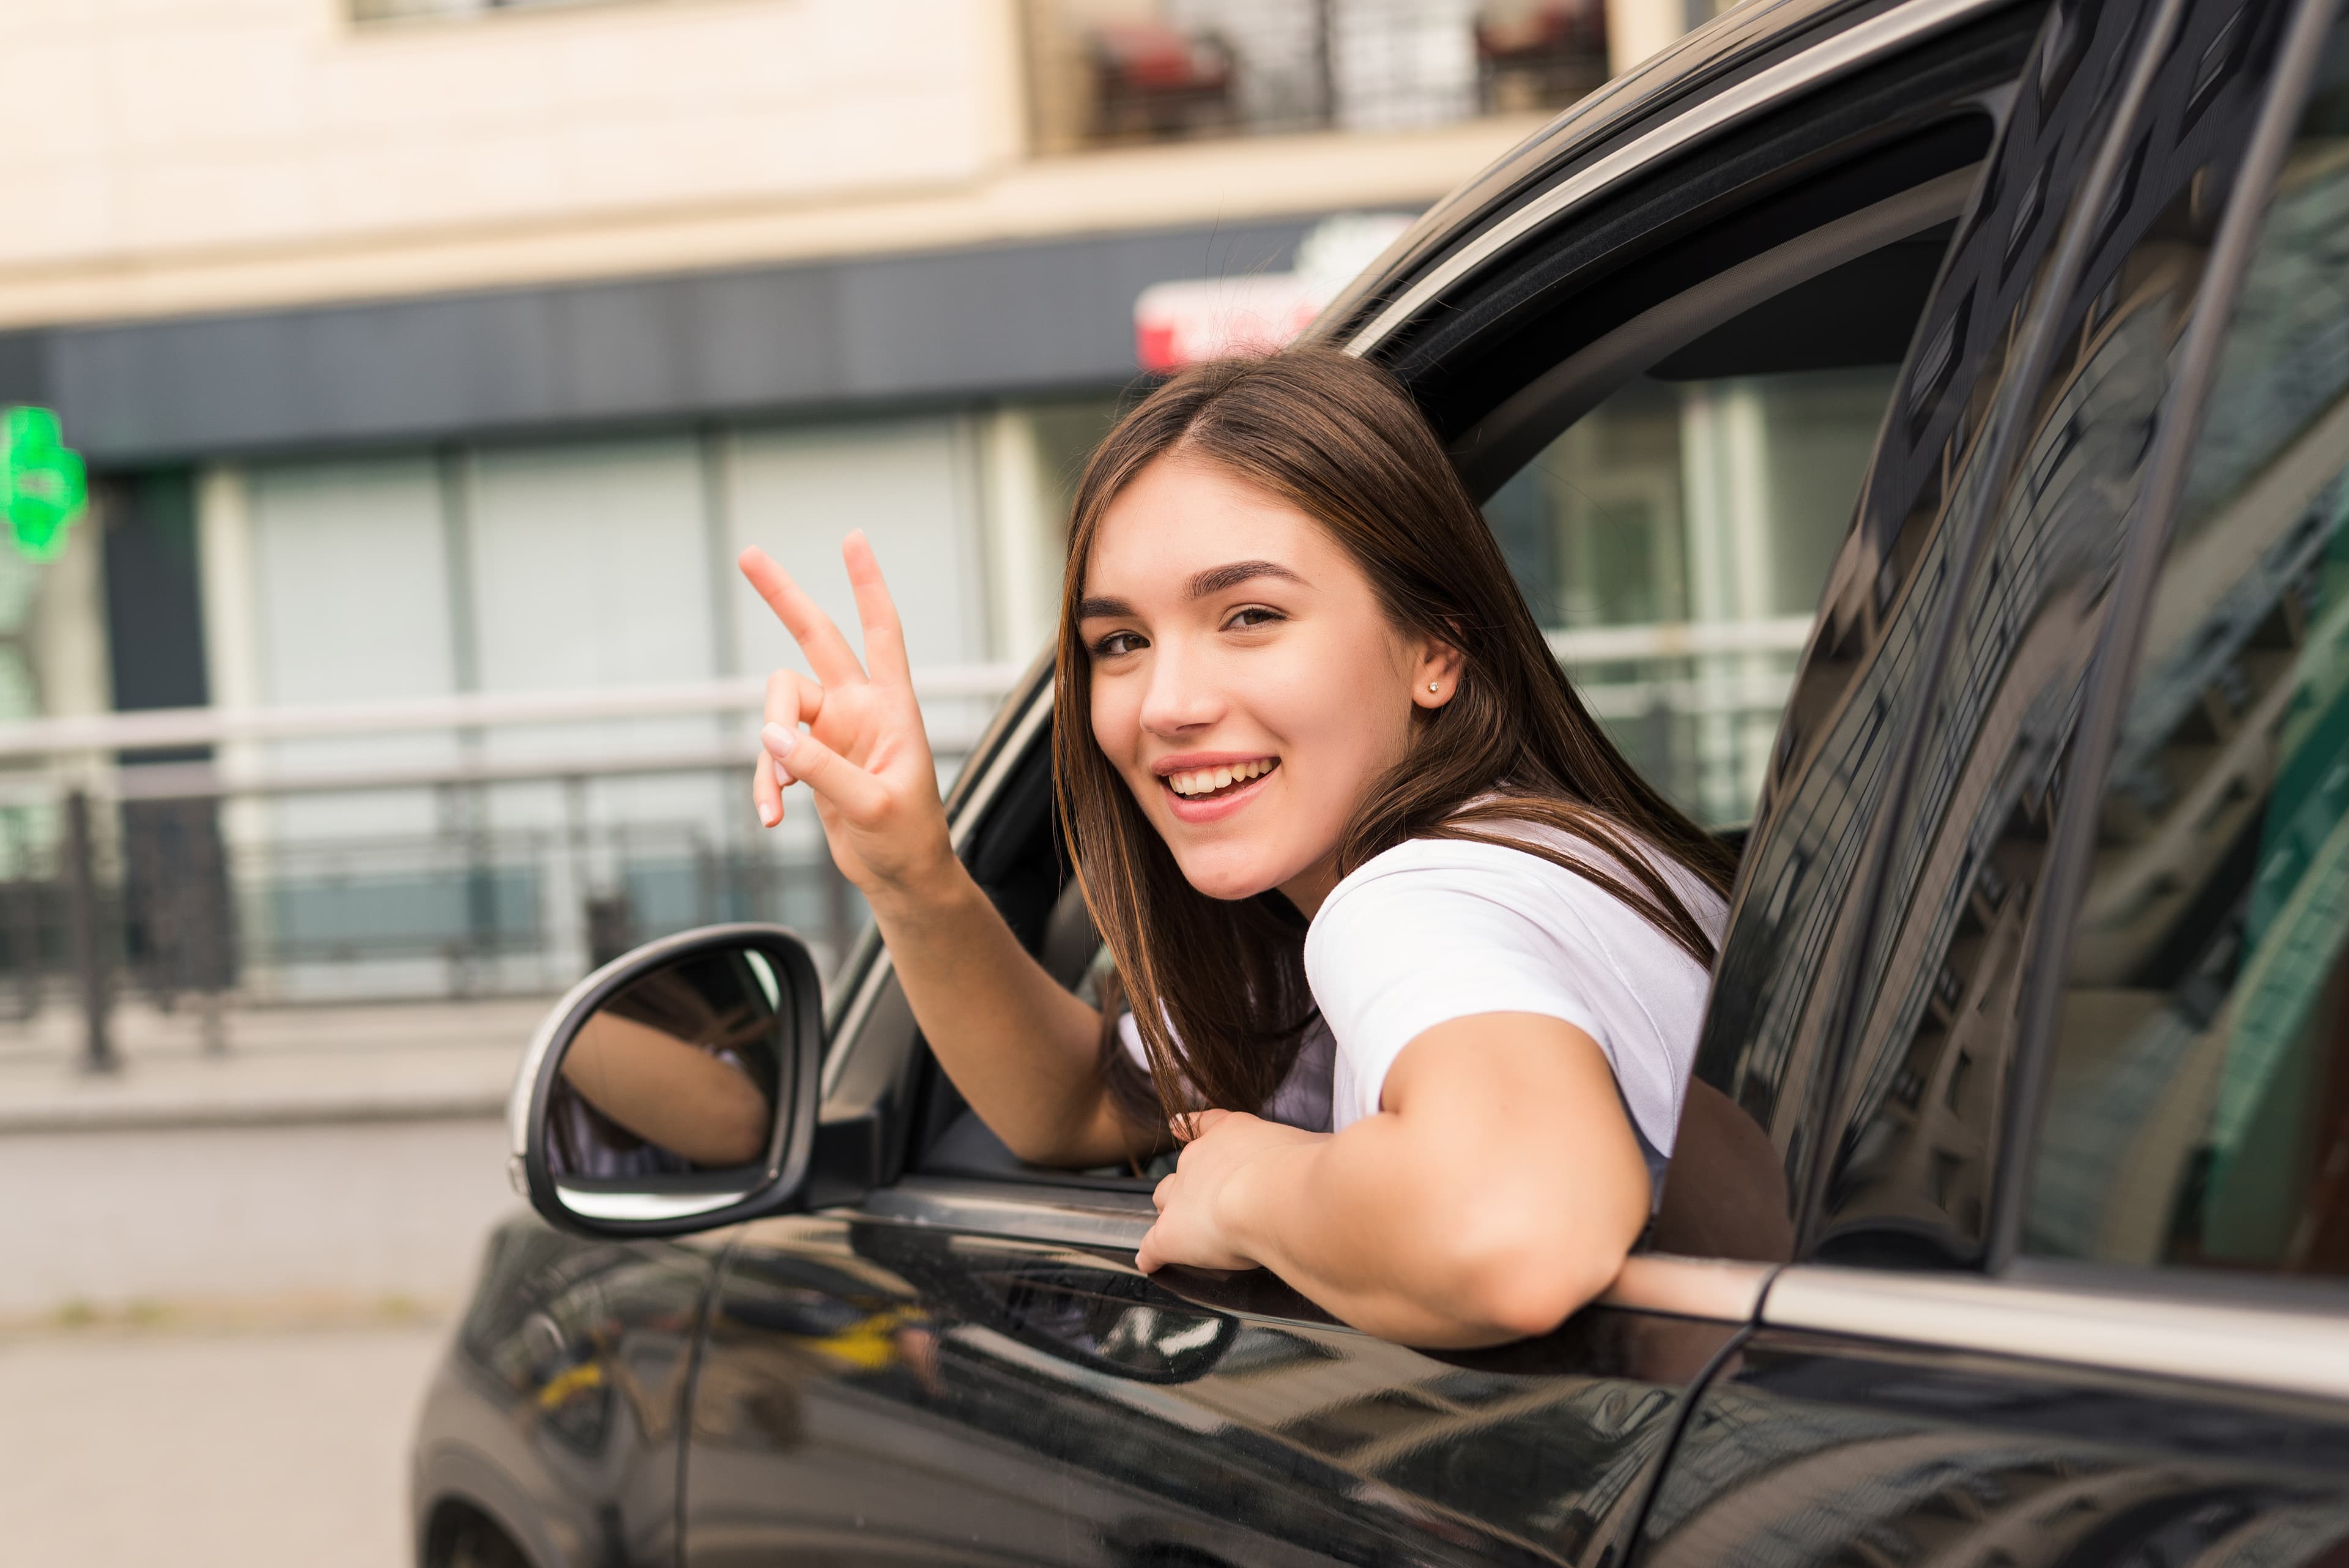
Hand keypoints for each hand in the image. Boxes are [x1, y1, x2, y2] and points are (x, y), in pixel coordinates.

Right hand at [739, 534, 954, 903]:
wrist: (900, 878)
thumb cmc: (908, 841)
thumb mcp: (872, 807)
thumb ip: (824, 770)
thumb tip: (772, 736)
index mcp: (892, 708)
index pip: (882, 633)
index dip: (867, 586)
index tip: (852, 539)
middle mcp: (860, 709)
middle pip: (816, 638)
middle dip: (782, 597)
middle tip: (748, 554)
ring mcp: (832, 731)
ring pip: (778, 712)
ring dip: (770, 755)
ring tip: (777, 801)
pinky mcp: (811, 759)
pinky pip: (773, 755)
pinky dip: (766, 783)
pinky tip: (771, 816)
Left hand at [1135, 1109, 1324, 1273]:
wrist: (1276, 1193)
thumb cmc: (1305, 1168)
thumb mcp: (1313, 1147)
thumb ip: (1309, 1153)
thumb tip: (1327, 1156)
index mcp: (1232, 1131)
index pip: (1206, 1124)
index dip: (1192, 1126)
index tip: (1180, 1124)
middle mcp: (1199, 1156)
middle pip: (1182, 1169)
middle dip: (1190, 1184)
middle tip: (1211, 1201)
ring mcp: (1180, 1195)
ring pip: (1164, 1201)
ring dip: (1173, 1214)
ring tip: (1186, 1231)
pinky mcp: (1171, 1234)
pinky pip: (1152, 1246)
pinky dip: (1152, 1255)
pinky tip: (1151, 1264)